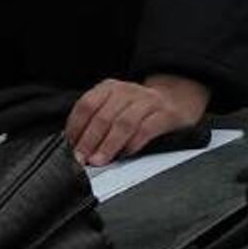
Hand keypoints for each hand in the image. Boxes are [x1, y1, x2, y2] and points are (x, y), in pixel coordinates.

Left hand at [65, 73, 209, 165]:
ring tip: (99, 160)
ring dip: (108, 145)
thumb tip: (76, 144)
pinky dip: (132, 144)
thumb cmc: (138, 108)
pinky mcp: (166, 114)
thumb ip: (97, 119)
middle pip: (102, 116)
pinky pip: (145, 130)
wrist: (177, 99)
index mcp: (109, 88)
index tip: (71, 146)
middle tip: (82, 158)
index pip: (86, 105)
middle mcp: (127, 91)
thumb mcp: (115, 105)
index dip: (76, 127)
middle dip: (89, 140)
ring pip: (122, 124)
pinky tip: (125, 154)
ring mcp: (147, 101)